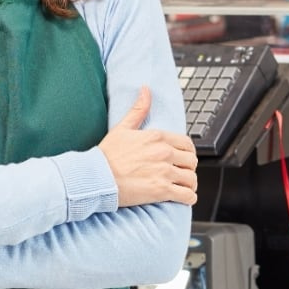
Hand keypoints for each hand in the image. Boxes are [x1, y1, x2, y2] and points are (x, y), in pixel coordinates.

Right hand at [101, 88, 198, 207]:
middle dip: (189, 168)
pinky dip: (188, 198)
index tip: (182, 159)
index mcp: (158, 137)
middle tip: (182, 174)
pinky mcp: (161, 190)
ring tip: (183, 187)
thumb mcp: (123, 128)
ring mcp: (164, 172)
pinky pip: (187, 196)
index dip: (187, 153)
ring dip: (189, 184)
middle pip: (192, 161)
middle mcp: (164, 153)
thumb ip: (138, 110)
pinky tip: (183, 198)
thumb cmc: (107, 155)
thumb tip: (146, 90)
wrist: (96, 177)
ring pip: (192, 179)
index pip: (188, 144)